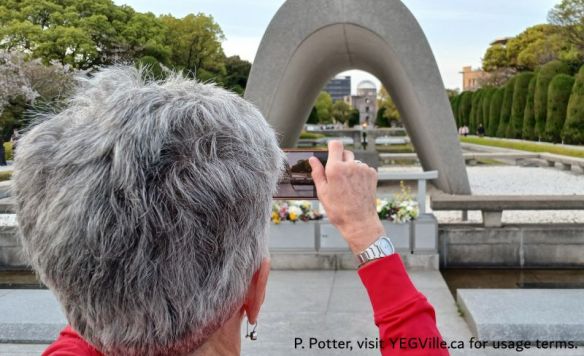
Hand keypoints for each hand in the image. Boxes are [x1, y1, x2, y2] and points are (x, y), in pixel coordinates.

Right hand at [309, 140, 384, 254]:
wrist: (359, 222)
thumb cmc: (338, 210)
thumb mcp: (322, 192)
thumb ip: (317, 173)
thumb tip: (313, 160)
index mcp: (335, 168)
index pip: (335, 144)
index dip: (332, 147)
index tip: (330, 152)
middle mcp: (351, 165)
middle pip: (345, 152)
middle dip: (340, 160)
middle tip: (337, 176)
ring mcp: (363, 169)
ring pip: (354, 162)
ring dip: (350, 168)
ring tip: (347, 186)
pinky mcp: (372, 174)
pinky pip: (363, 168)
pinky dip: (359, 174)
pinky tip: (356, 187)